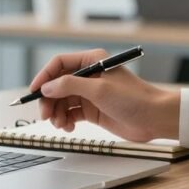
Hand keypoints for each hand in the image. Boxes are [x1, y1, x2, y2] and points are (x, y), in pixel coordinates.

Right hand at [28, 48, 179, 141]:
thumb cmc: (134, 98)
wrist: (154, 118)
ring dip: (57, 113)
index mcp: (91, 61)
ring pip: (62, 101)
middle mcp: (89, 75)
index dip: (44, 77)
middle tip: (45, 115)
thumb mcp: (99, 90)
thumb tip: (47, 87)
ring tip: (60, 125)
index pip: (59, 64)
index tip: (34, 91)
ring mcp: (90, 93)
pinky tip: (68, 127)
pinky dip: (66, 120)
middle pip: (57, 85)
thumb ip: (70, 86)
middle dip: (49, 100)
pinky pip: (71, 113)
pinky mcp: (93, 109)